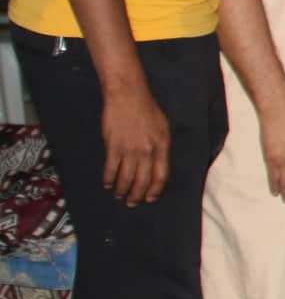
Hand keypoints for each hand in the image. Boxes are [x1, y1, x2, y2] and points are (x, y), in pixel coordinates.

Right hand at [101, 81, 169, 205]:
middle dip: (137, 195)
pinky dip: (108, 179)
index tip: (150, 198)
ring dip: (122, 190)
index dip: (155, 189)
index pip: (161, 175)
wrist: (128, 95)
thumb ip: (161, 146)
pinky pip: (111, 168)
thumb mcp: (162, 127)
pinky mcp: (113, 146)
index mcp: (162, 145)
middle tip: (132, 202)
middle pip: (143, 180)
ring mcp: (130, 149)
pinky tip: (107, 183)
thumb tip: (157, 164)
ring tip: (119, 195)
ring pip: (126, 178)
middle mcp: (147, 150)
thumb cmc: (147, 109)